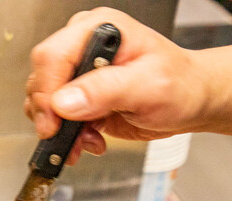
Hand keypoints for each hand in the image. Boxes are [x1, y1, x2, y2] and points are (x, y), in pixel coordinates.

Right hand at [24, 8, 207, 163]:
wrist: (190, 102)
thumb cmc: (181, 85)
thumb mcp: (149, 86)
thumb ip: (106, 91)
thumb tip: (65, 101)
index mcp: (98, 30)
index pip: (52, 56)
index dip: (47, 91)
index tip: (55, 121)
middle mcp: (83, 48)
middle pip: (41, 79)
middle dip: (51, 115)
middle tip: (65, 135)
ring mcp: (78, 74)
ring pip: (43, 103)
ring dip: (60, 129)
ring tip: (86, 139)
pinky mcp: (78, 97)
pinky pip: (55, 118)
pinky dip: (67, 136)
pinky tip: (89, 139)